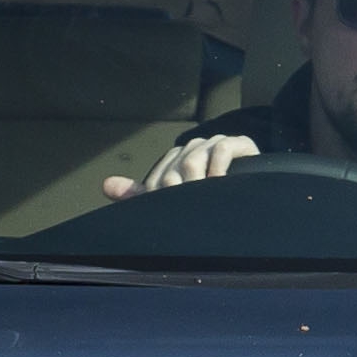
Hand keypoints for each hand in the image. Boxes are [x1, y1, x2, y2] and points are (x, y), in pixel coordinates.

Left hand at [103, 133, 264, 202]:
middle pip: (178, 166)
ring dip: (197, 182)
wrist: (249, 206)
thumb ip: (140, 194)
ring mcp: (218, 144)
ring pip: (196, 157)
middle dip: (180, 191)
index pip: (161, 173)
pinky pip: (223, 148)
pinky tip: (220, 183)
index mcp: (177, 159)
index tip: (170, 212)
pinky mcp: (241, 144)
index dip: (163, 194)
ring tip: (203, 200)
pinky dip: (218, 166)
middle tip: (187, 210)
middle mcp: (195, 148)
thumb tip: (106, 185)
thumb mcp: (170, 202)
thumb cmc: (207, 207)